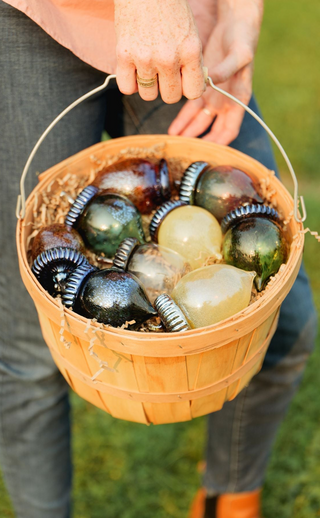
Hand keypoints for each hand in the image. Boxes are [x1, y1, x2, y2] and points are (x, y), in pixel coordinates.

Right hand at [114, 0, 205, 102]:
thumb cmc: (170, 7)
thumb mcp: (190, 33)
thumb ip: (193, 61)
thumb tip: (195, 87)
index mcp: (190, 51)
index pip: (194, 92)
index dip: (188, 88)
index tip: (183, 80)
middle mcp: (168, 58)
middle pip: (170, 97)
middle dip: (168, 88)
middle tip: (164, 73)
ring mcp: (145, 58)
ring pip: (148, 95)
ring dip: (149, 86)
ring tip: (148, 69)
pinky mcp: (124, 55)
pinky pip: (127, 88)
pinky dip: (130, 83)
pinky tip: (134, 70)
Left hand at [168, 0, 262, 144]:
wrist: (235, 24)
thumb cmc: (242, 39)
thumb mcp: (239, 54)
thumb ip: (226, 70)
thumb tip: (211, 81)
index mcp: (239, 99)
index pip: (230, 130)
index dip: (218, 143)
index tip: (205, 151)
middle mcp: (226, 102)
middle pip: (212, 131)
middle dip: (199, 141)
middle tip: (185, 149)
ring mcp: (214, 97)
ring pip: (199, 122)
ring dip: (187, 133)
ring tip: (175, 141)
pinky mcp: (202, 88)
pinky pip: (191, 109)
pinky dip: (182, 120)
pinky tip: (173, 129)